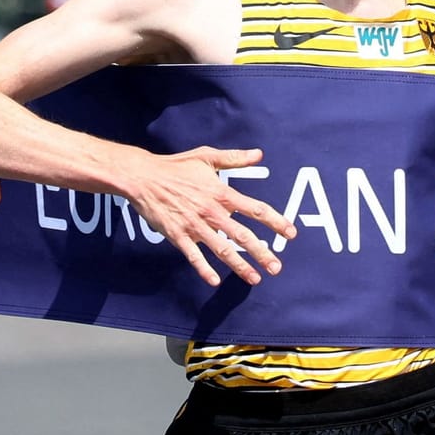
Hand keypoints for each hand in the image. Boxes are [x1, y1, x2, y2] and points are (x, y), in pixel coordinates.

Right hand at [126, 146, 296, 287]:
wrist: (144, 178)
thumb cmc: (176, 166)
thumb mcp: (207, 157)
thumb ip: (234, 158)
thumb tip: (259, 154)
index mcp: (222, 193)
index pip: (255, 209)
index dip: (275, 222)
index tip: (290, 233)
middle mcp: (212, 212)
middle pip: (243, 236)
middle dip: (262, 253)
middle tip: (277, 267)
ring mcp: (195, 225)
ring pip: (222, 250)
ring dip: (240, 266)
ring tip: (256, 278)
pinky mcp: (178, 235)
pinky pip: (193, 256)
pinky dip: (204, 269)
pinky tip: (215, 281)